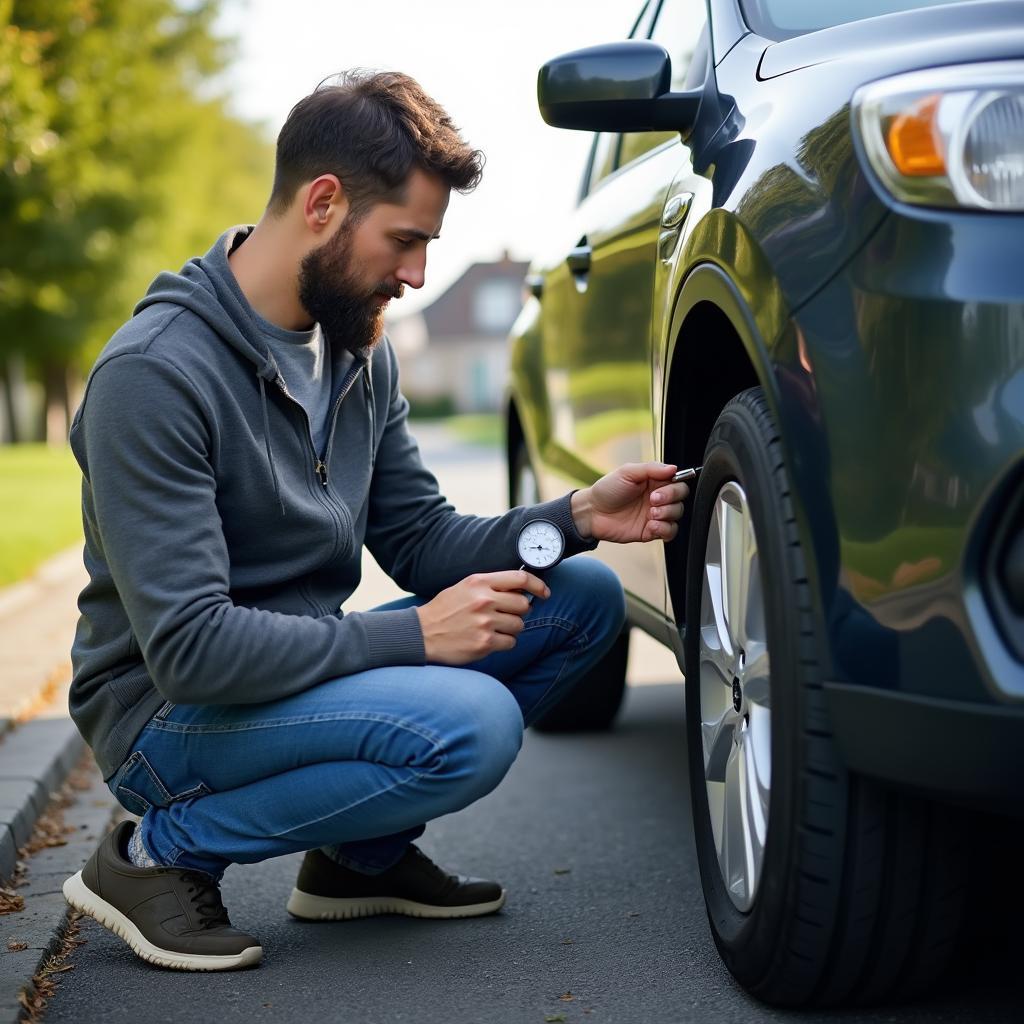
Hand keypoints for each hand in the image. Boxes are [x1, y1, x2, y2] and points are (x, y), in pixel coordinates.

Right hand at [415, 570, 549, 664]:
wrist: (421, 634)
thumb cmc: (444, 610)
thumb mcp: (465, 588)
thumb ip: (491, 586)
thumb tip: (521, 591)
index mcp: (479, 582)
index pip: (520, 578)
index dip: (538, 585)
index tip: (545, 592)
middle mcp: (484, 600)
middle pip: (524, 604)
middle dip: (519, 612)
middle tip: (506, 615)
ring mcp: (485, 622)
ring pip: (519, 625)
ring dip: (511, 628)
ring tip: (493, 628)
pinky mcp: (484, 643)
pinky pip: (511, 642)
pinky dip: (504, 642)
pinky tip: (489, 640)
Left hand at [571, 463, 686, 543]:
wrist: (592, 513)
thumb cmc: (607, 490)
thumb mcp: (627, 472)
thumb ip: (651, 468)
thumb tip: (674, 468)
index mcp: (654, 482)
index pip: (678, 482)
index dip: (674, 486)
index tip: (659, 488)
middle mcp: (658, 498)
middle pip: (681, 498)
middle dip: (670, 499)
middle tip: (652, 500)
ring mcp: (655, 515)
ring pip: (677, 515)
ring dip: (667, 514)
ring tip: (650, 514)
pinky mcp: (651, 531)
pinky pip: (669, 532)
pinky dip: (664, 529)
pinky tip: (651, 526)